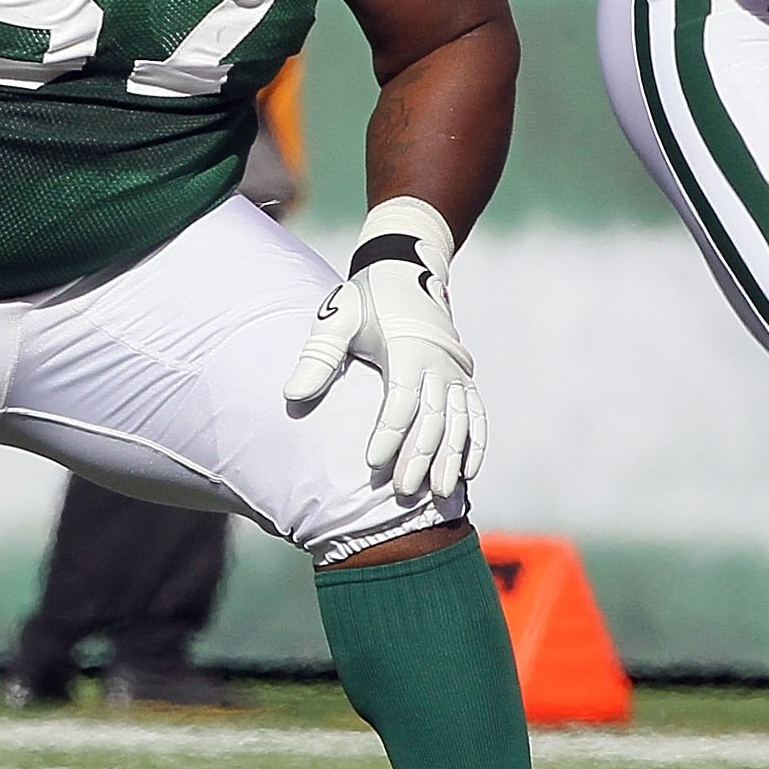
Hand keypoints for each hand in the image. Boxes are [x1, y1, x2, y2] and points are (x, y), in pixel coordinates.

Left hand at [282, 197, 483, 501]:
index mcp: (407, 346)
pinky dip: (474, 445)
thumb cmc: (365, 300)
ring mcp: (457, 372)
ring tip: (440, 496)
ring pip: (459, 422)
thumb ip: (320, 355)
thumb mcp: (339, 316)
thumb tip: (292, 395)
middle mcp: (440, 362)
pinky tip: (468, 476)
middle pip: (434, 416)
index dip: (389, 432)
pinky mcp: (465, 380)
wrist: (406, 272)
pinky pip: (476, 416)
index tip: (371, 463)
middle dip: (420, 456)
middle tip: (404, 491)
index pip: (402, 398)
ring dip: (451, 459)